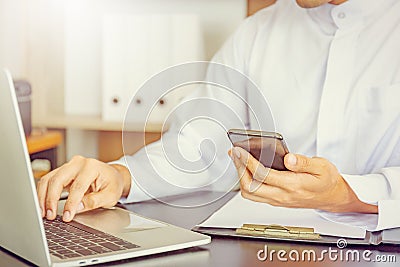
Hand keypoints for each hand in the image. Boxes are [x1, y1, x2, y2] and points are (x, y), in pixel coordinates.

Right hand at [37, 156, 131, 221]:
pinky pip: (48, 181)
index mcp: (92, 167)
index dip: (71, 203)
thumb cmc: (113, 184)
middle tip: (50, 215)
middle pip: (57, 180)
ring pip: (49, 179)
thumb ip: (94, 201)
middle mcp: (78, 163)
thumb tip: (78, 208)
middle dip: (51, 199)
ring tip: (44, 213)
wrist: (113, 176)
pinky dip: (43, 193)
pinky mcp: (62, 171)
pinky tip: (43, 205)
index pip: (77, 186)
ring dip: (43, 197)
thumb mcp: (110, 195)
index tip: (67, 216)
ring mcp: (69, 166)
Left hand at [228, 147, 377, 212]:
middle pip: (251, 187)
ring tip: (238, 159)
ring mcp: (278, 200)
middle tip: (235, 153)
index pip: (263, 175)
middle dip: (240, 169)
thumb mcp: (322, 166)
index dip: (248, 162)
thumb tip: (290, 158)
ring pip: (250, 193)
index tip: (240, 150)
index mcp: (293, 185)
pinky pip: (255, 194)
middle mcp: (283, 195)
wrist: (333, 197)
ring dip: (241, 177)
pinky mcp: (276, 200)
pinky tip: (246, 169)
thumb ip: (305, 162)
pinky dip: (247, 182)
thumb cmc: (327, 181)